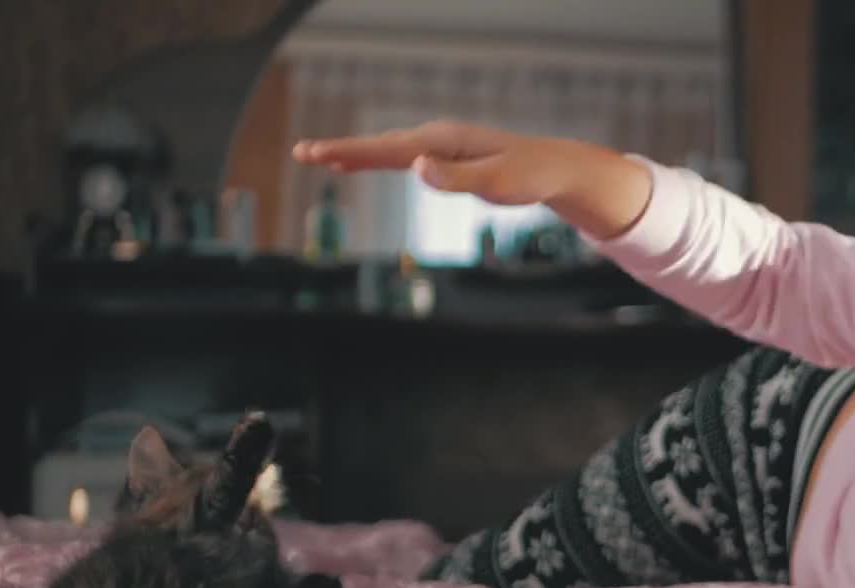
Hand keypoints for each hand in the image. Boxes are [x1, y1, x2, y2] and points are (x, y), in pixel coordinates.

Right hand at [292, 120, 650, 238]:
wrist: (552, 168)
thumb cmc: (528, 176)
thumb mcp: (496, 181)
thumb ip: (456, 177)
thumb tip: (416, 167)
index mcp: (444, 141)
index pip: (388, 149)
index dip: (351, 152)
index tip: (318, 154)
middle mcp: (437, 138)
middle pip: (379, 145)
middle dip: (340, 150)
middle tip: (301, 153)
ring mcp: (439, 146)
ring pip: (385, 150)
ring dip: (351, 154)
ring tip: (317, 158)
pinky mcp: (443, 157)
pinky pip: (398, 157)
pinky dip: (372, 159)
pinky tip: (354, 165)